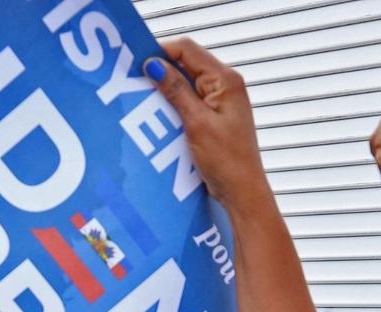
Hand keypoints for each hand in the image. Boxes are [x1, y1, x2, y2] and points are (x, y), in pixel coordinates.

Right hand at [144, 39, 269, 212]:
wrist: (242, 192)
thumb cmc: (229, 162)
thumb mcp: (196, 123)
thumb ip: (176, 91)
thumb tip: (155, 65)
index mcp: (225, 80)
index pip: (187, 50)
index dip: (161, 52)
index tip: (138, 64)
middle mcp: (225, 86)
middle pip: (186, 65)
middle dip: (162, 72)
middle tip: (138, 84)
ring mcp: (220, 101)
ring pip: (186, 84)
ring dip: (166, 93)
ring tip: (148, 105)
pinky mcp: (214, 117)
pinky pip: (190, 103)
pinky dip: (174, 108)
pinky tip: (162, 119)